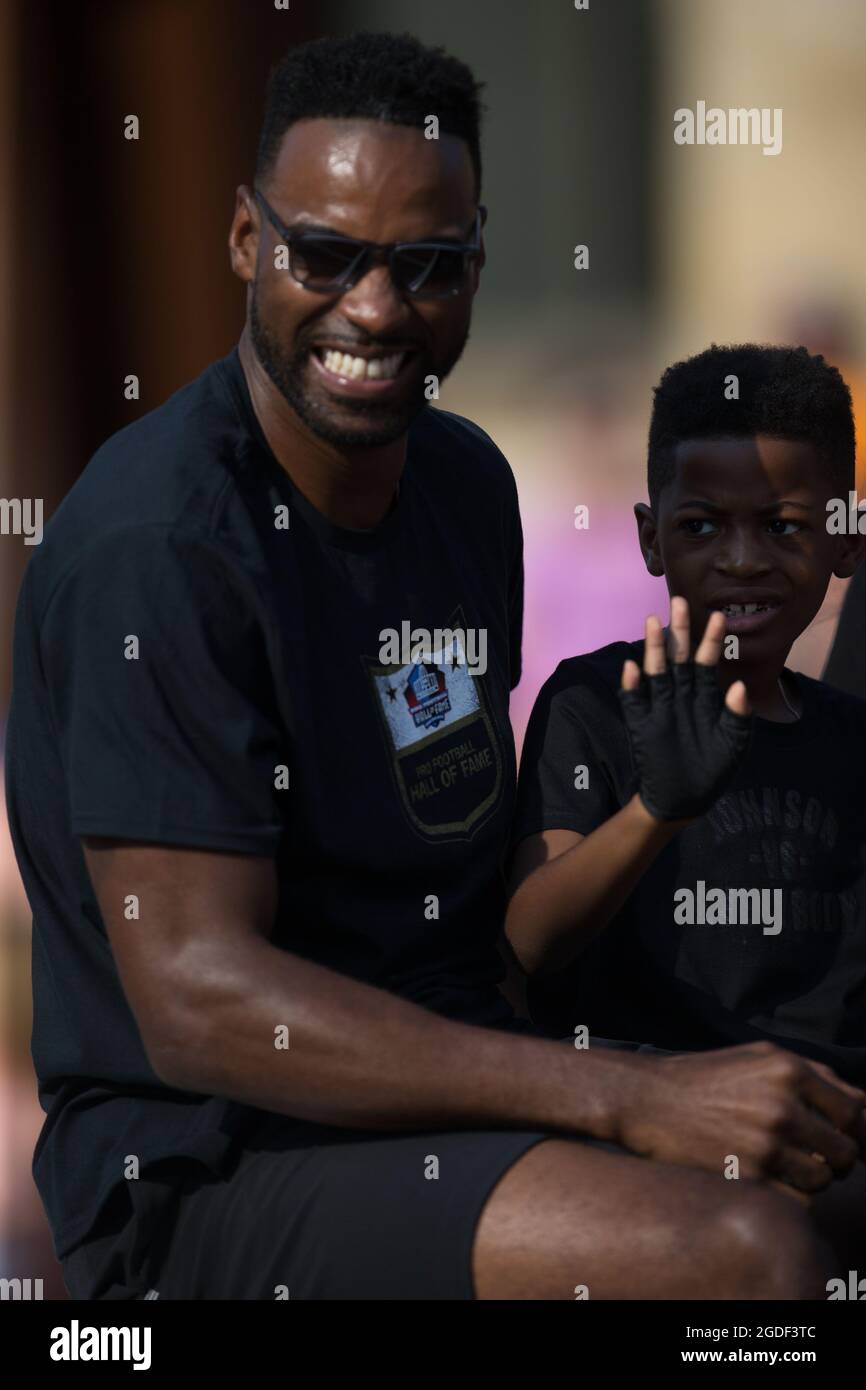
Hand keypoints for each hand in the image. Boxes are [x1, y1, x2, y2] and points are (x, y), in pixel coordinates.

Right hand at [619, 597, 751, 822]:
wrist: (684, 801)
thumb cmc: (714, 771)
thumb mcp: (734, 745)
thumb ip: (737, 717)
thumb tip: (738, 686)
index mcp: (706, 699)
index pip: (708, 664)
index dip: (711, 641)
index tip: (718, 616)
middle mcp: (682, 697)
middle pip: (679, 658)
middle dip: (679, 631)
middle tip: (680, 602)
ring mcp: (660, 709)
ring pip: (656, 673)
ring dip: (654, 649)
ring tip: (653, 622)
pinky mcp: (642, 725)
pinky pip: (635, 702)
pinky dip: (632, 685)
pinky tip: (631, 667)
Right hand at [619, 1041, 865, 1194]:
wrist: (648, 1099)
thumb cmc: (706, 1078)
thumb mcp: (758, 1057)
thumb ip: (810, 1074)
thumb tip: (859, 1105)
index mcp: (789, 1070)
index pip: (855, 1110)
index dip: (857, 1131)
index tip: (848, 1141)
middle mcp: (782, 1105)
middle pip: (845, 1151)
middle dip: (837, 1159)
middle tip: (815, 1158)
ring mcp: (765, 1143)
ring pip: (822, 1181)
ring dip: (810, 1180)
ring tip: (784, 1167)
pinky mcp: (747, 1175)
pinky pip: (795, 1201)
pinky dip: (787, 1196)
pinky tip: (765, 1179)